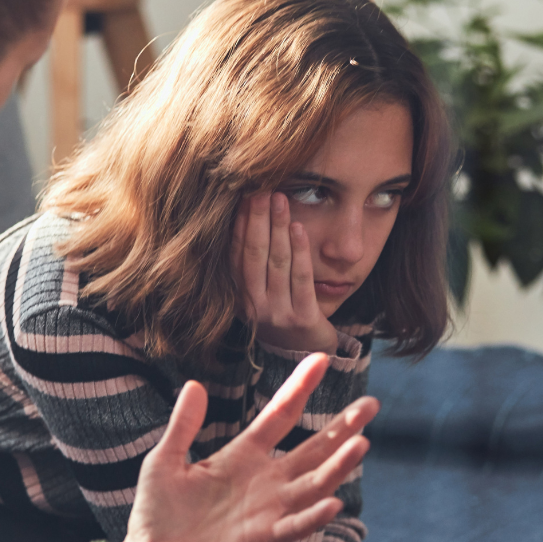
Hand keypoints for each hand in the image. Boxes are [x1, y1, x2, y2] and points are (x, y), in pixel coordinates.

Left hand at [76, 353, 378, 541]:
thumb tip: (194, 384)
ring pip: (313, 484)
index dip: (300, 387)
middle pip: (312, 449)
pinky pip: (293, 526)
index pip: (280, 415)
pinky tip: (334, 501)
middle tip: (373, 405)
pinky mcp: (259, 540)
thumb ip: (183, 425)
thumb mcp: (165, 460)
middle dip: (342, 428)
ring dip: (338, 467)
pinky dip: (314, 515)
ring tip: (363, 444)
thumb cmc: (156, 514)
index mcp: (241, 456)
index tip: (321, 358)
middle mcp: (263, 481)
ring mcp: (266, 510)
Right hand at [235, 192, 338, 354]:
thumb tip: (246, 213)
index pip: (236, 254)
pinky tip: (299, 228)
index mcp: (239, 297)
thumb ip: (252, 262)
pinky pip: (301, 279)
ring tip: (281, 200)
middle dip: (258, 219)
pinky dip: (300, 251)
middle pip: (254, 255)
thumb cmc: (282, 312)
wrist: (306, 352)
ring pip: (276, 263)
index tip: (245, 194)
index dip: (240, 223)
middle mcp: (253, 307)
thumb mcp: (260, 291)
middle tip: (262, 188)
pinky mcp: (302, 318)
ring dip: (278, 228)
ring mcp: (277, 314)